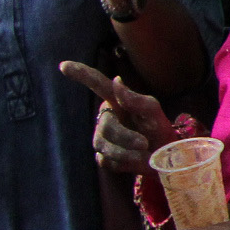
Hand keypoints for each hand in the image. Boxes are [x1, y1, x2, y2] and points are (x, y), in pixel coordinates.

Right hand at [59, 61, 173, 176]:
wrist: (165, 157)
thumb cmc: (158, 128)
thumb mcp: (153, 113)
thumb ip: (136, 99)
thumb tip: (116, 80)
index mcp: (117, 101)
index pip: (97, 85)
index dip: (81, 75)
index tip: (64, 65)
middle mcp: (106, 118)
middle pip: (106, 127)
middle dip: (126, 137)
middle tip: (145, 144)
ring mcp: (102, 138)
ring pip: (104, 146)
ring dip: (127, 152)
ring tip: (145, 154)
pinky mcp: (103, 158)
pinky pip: (107, 161)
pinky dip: (124, 163)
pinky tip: (135, 160)